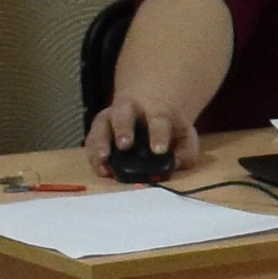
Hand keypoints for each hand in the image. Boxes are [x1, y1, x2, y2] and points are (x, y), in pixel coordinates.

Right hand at [82, 89, 198, 178]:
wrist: (147, 109)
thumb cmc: (168, 127)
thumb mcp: (184, 136)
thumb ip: (186, 151)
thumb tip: (176, 164)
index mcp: (156, 111)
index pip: (158, 120)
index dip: (158, 135)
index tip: (158, 149)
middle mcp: (129, 111)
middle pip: (123, 115)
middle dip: (123, 130)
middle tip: (125, 145)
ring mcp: (110, 119)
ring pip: (101, 127)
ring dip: (100, 142)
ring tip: (103, 157)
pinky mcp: (98, 131)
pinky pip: (91, 141)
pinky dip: (93, 155)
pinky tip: (101, 169)